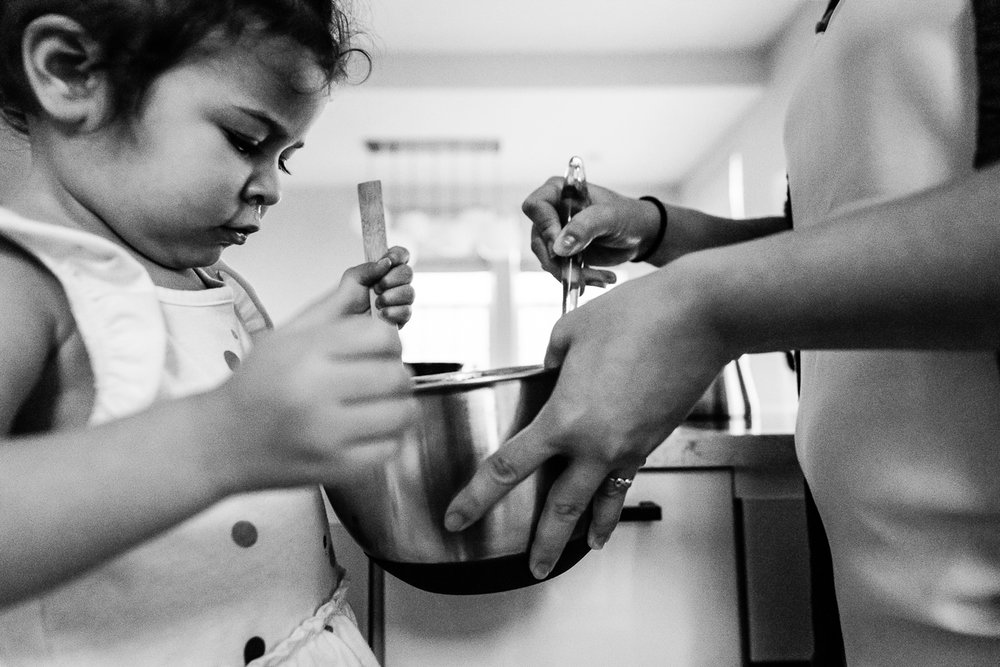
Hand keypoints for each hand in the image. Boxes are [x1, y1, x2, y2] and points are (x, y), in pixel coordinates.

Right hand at [213, 276, 417, 492]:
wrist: (219, 442)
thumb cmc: (256, 385)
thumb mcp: (287, 335)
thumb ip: (334, 307)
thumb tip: (371, 276)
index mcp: (307, 352)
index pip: (383, 336)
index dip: (389, 340)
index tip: (379, 349)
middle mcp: (316, 392)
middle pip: (397, 375)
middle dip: (395, 373)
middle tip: (378, 378)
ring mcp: (327, 435)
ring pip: (402, 413)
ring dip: (397, 406)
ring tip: (377, 404)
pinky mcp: (335, 468)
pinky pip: (390, 448)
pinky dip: (386, 438)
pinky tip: (365, 431)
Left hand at [337, 246, 414, 326]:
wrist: (343, 322)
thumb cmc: (347, 299)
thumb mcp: (353, 277)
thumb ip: (370, 267)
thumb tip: (387, 262)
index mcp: (385, 270)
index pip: (401, 255)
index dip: (399, 255)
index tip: (390, 259)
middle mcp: (395, 284)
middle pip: (408, 273)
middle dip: (392, 279)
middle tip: (376, 288)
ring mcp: (400, 301)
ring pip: (410, 292)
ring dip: (391, 296)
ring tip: (377, 303)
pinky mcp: (401, 318)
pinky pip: (407, 311)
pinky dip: (393, 311)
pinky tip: (381, 314)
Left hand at [444, 269, 728, 578]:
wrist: (700, 317)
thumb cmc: (637, 315)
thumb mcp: (571, 332)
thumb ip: (549, 362)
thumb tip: (548, 377)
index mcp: (564, 418)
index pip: (507, 469)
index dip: (476, 498)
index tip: (457, 518)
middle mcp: (595, 444)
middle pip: (558, 508)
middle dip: (541, 543)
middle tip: (529, 570)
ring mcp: (627, 447)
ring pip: (597, 505)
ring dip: (580, 536)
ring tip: (568, 557)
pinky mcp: (652, 440)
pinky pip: (624, 483)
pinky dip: (613, 505)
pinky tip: (606, 517)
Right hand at [523, 177, 662, 285]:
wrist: (640, 234)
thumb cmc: (627, 215)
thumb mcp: (609, 217)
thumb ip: (585, 227)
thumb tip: (558, 248)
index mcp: (559, 191)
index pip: (536, 207)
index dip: (544, 227)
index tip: (560, 248)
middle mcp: (552, 212)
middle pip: (539, 241)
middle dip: (559, 263)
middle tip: (580, 278)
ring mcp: (556, 235)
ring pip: (549, 261)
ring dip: (572, 275)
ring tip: (602, 279)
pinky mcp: (564, 254)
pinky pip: (561, 271)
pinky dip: (580, 280)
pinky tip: (602, 279)